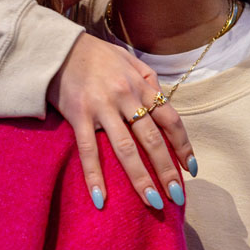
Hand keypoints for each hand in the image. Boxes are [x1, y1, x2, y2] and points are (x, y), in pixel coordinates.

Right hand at [47, 33, 194, 208]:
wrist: (58, 47)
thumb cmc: (94, 54)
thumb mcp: (128, 59)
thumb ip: (147, 79)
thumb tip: (162, 98)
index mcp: (141, 86)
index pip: (170, 119)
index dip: (183, 145)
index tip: (191, 169)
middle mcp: (126, 98)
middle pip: (152, 140)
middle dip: (167, 170)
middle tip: (177, 196)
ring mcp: (102, 107)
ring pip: (126, 149)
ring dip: (140, 178)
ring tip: (152, 202)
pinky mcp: (78, 115)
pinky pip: (88, 150)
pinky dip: (95, 175)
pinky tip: (101, 198)